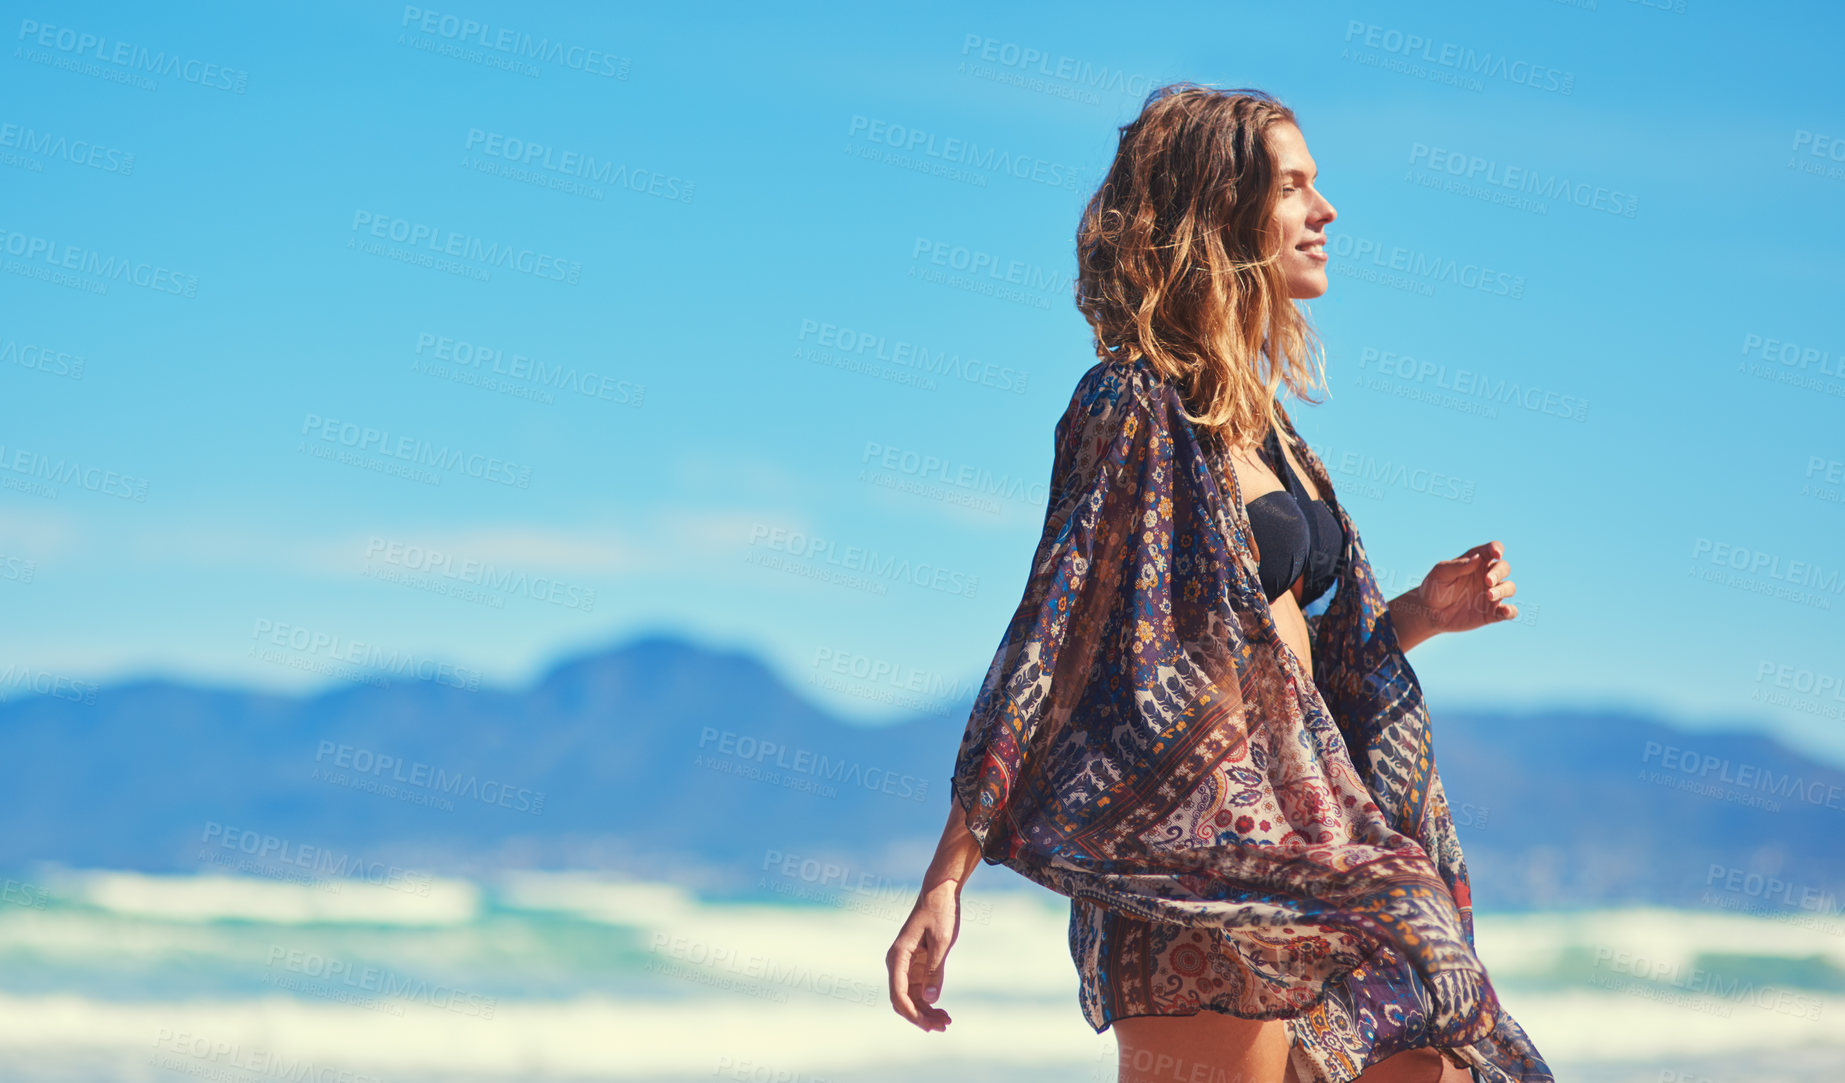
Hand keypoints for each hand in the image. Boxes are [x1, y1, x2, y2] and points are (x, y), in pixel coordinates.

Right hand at [886, 880, 961, 1030]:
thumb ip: (935, 971)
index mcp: (898, 957)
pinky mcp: (916, 965)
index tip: (929, 1025)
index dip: (912, 1014)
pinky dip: (929, 1002)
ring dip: (926, 1012)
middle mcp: (897, 963)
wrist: (940, 892)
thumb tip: (930, 999)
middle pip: (903, 1000)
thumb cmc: (940, 912)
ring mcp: (906, 966)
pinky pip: (918, 990)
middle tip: (944, 1026)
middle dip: (920, 1017)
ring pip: (911, 998)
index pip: (898, 994)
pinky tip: (942, 1011)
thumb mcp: (941, 942)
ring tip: (946, 1022)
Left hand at [1406, 540, 1517, 637]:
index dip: (1497, 549)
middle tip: (1487, 581)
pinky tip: (1505, 612)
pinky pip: (1510, 611)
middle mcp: (1487, 576)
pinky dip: (1511, 611)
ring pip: (1509, 587)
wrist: (1429, 613)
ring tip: (1489, 595)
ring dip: (1503, 590)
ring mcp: (1491, 594)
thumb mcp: (1441, 573)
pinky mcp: (1492, 613)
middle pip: (1504, 567)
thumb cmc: (1434, 588)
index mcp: (1476, 562)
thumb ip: (1458, 565)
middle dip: (1499, 572)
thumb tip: (1478, 558)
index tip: (1495, 554)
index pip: (1492, 549)